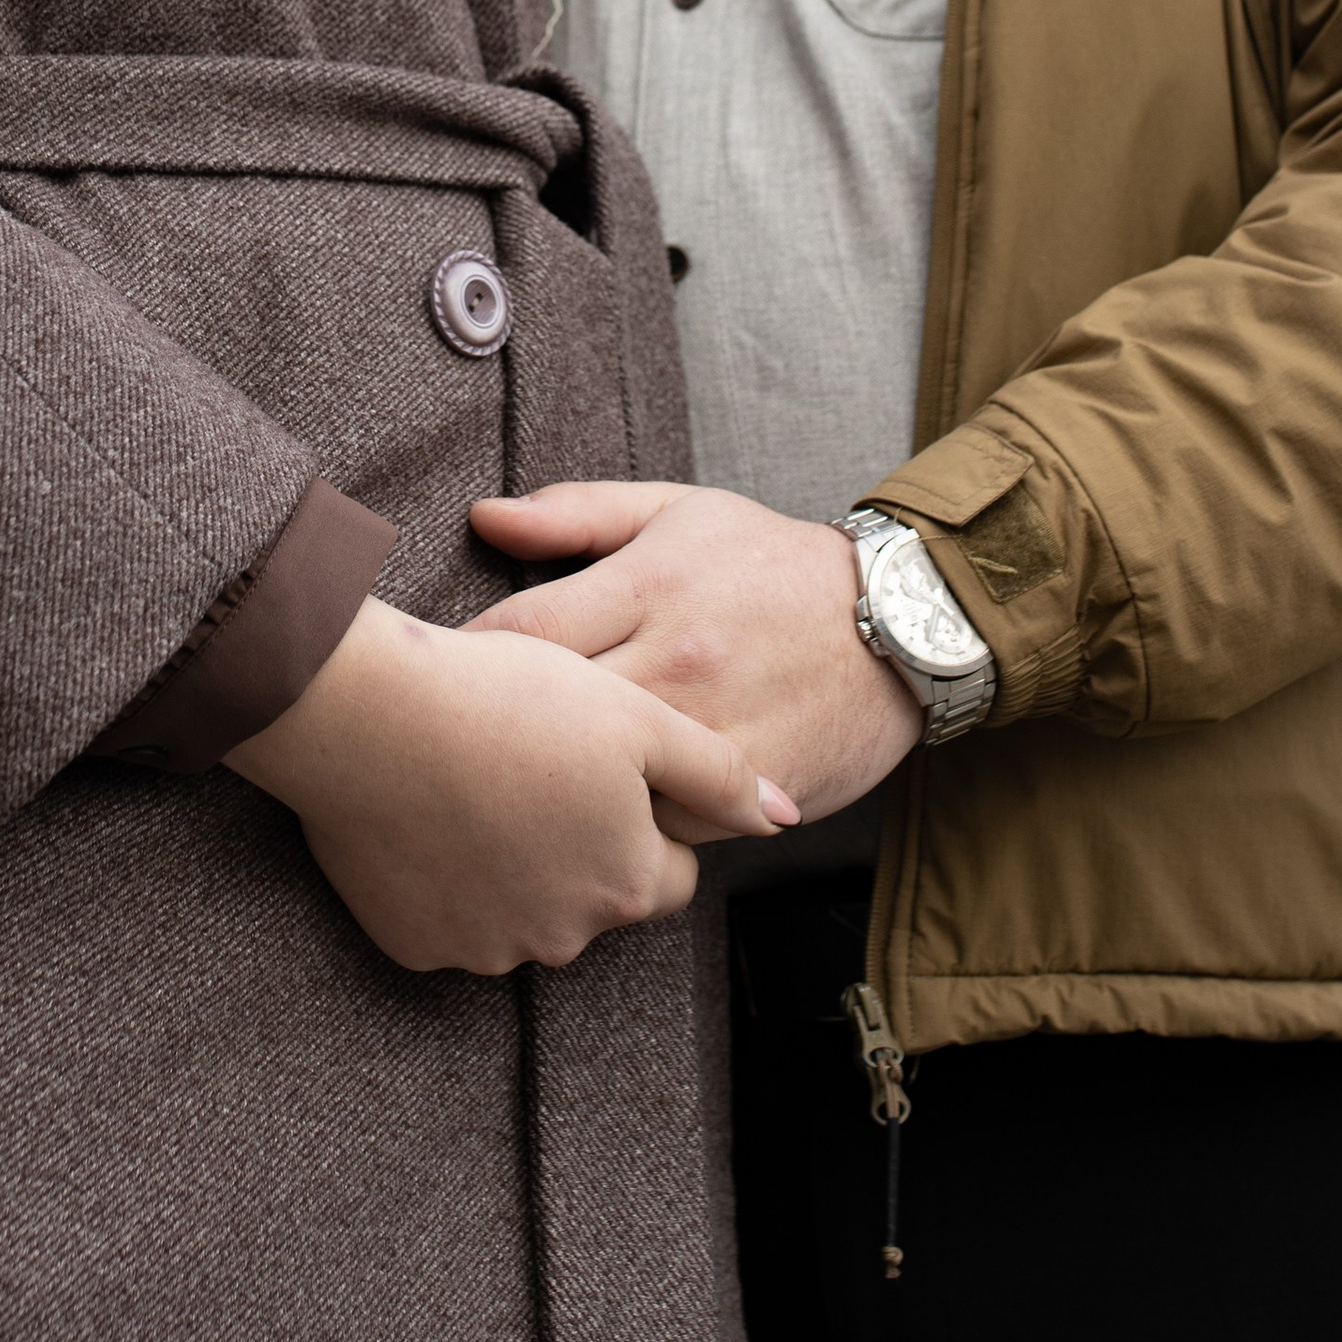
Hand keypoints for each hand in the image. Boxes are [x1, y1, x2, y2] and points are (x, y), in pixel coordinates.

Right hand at [225, 592, 794, 975]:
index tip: (600, 765)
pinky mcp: (414, 944)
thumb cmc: (508, 700)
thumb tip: (784, 815)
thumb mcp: (634, 717)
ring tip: (480, 781)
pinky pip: (448, 917)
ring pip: (522, 910)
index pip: (666, 872)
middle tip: (534, 763)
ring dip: (513, 865)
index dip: (642, 815)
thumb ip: (718, 773)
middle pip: (594, 896)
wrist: (367, 714)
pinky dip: (446, 879)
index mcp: (625, 881)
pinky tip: (431, 812)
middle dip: (579, 845)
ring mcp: (483, 947)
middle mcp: (562, 936)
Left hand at [469, 481, 922, 828]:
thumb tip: (483, 518)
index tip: (439, 684)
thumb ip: (577, 513)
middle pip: (546, 716)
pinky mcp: (752, 786)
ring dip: (557, 796)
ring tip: (513, 798)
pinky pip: (665, 828)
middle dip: (492, 739)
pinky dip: (630, 829)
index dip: (462, 665)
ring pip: (601, 786)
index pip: (518, 632)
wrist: (902, 625)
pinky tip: (603, 821)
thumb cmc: (773, 565)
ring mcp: (716, 726)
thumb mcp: (679, 511)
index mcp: (647, 583)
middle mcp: (676, 656)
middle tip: (452, 752)